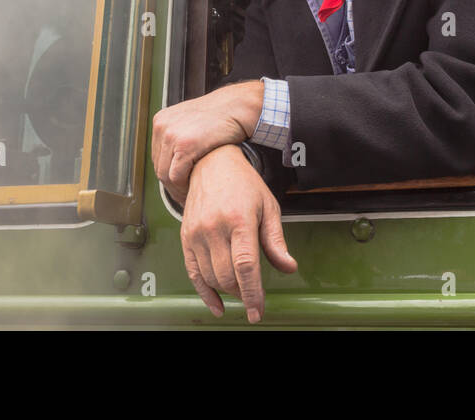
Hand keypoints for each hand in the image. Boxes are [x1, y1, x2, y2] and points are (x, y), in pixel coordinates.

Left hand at [152, 80, 263, 195]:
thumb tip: (174, 158)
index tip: (180, 185)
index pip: (157, 156)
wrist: (238, 107)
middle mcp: (161, 126)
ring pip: (165, 174)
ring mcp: (171, 135)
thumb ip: (179, 135)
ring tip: (191, 193)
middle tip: (185, 194)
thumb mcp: (192, 120)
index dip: (169, 173)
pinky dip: (184, 187)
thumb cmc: (221, 116)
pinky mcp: (184, 145)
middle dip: (172, 184)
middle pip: (159, 166)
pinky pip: (176, 176)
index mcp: (161, 120)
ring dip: (177, 188)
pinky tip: (196, 187)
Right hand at [181, 144, 296, 323]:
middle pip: (227, 276)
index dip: (252, 293)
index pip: (245, 265)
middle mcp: (214, 227)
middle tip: (254, 295)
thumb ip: (276, 240)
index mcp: (239, 220)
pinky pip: (193, 273)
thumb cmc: (243, 185)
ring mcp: (197, 233)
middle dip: (242, 292)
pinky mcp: (185, 237)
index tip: (257, 311)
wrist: (211, 163)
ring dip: (227, 291)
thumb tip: (289, 267)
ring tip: (240, 288)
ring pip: (211, 277)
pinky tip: (217, 305)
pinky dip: (204, 293)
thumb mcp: (268, 207)